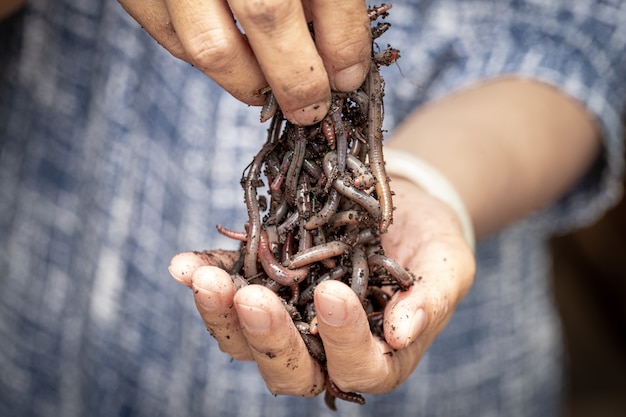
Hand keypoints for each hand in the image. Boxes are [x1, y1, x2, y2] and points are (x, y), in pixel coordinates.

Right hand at [119, 0, 371, 124]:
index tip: (349, 77)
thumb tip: (342, 63)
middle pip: (267, 14)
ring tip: (271, 91)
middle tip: (311, 108)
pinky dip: (206, 62)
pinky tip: (232, 61)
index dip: (343, 42)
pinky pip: (172, 40)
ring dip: (251, 83)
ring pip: (210, 46)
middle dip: (298, 78)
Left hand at [168, 177, 474, 397]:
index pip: (356, 366)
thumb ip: (429, 302)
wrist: (398, 208)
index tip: (332, 294)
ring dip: (221, 312)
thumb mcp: (446, 268)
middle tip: (252, 298)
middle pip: (287, 365)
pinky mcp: (262, 282)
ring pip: (245, 337)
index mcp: (373, 355)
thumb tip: (400, 333)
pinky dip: (205, 275)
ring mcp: (286, 317)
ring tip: (203, 280)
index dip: (342, 339)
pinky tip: (184, 264)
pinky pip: (228, 286)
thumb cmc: (431, 244)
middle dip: (266, 336)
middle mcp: (323, 348)